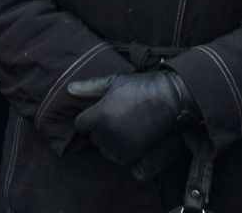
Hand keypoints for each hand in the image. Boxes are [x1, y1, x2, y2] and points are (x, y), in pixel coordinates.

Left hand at [68, 68, 192, 176]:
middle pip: (93, 138)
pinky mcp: (133, 160)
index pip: (80, 125)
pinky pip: (119, 160)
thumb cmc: (143, 86)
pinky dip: (124, 153)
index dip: (91, 117)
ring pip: (106, 150)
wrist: (172, 99)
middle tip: (120, 116)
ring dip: (112, 142)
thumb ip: (90, 87)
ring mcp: (119, 150)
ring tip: (130, 126)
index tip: (105, 110)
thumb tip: (69, 89)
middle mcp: (106, 136)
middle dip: (102, 129)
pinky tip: (135, 139)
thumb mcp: (116, 81)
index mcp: (99, 117)